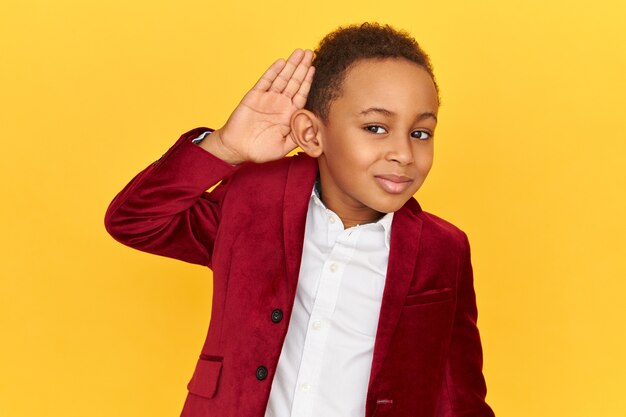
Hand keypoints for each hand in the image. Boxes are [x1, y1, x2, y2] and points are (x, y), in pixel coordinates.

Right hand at [202, 49, 314, 163]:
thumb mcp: (284, 147)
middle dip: (302, 67)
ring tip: (300, 52)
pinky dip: (273, 71)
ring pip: (282, 78)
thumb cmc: (260, 150)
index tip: (314, 69)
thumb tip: (314, 128)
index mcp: (288, 115)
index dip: (307, 81)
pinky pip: (265, 81)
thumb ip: (298, 137)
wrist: (237, 149)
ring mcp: (267, 99)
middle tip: (311, 52)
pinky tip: (281, 62)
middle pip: (294, 82)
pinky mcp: (254, 96)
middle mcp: (279, 104)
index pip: (301, 94)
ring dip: (291, 65)